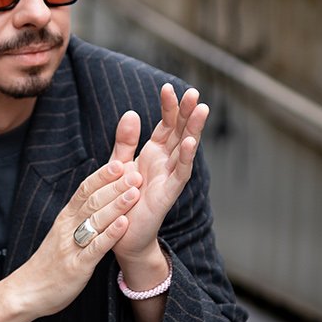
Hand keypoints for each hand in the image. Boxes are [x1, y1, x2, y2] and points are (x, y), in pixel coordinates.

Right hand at [9, 156, 141, 318]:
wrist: (26, 292)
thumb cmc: (49, 263)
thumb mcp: (62, 234)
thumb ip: (78, 217)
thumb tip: (98, 199)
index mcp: (65, 218)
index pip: (84, 190)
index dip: (102, 176)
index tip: (120, 163)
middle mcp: (67, 228)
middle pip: (92, 201)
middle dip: (115, 186)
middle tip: (135, 172)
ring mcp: (71, 247)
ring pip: (95, 220)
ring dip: (116, 205)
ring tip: (135, 192)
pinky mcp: (76, 267)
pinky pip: (95, 248)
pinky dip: (109, 235)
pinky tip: (124, 224)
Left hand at [109, 85, 208, 266]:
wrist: (121, 234)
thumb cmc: (122, 200)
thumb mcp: (119, 165)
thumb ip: (125, 141)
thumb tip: (131, 112)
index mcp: (154, 153)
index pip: (165, 124)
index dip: (168, 106)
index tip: (168, 87)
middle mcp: (166, 162)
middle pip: (180, 131)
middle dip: (187, 112)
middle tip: (194, 92)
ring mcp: (170, 176)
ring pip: (186, 148)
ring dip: (194, 129)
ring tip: (201, 109)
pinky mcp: (169, 193)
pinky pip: (180, 172)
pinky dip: (185, 156)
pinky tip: (189, 141)